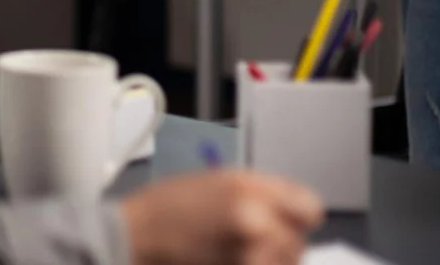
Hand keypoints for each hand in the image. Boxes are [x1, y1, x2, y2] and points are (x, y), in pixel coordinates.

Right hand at [122, 171, 322, 264]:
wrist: (131, 239)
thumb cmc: (163, 209)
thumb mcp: (212, 182)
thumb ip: (258, 193)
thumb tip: (290, 208)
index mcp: (247, 189)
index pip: (308, 208)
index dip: (296, 214)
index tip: (288, 219)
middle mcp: (253, 223)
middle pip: (296, 242)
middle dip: (280, 241)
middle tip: (251, 240)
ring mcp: (247, 257)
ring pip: (283, 264)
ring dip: (268, 261)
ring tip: (236, 253)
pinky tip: (230, 261)